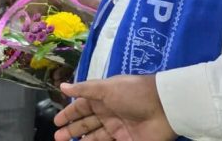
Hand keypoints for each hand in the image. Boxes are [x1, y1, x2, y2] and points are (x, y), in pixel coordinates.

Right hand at [53, 75, 177, 140]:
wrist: (164, 107)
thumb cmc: (133, 93)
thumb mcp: (106, 88)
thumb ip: (84, 89)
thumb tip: (62, 86)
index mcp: (103, 98)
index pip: (82, 106)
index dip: (69, 113)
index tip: (57, 121)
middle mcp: (109, 113)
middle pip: (87, 123)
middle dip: (72, 130)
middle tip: (58, 137)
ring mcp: (118, 129)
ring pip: (96, 137)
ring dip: (82, 140)